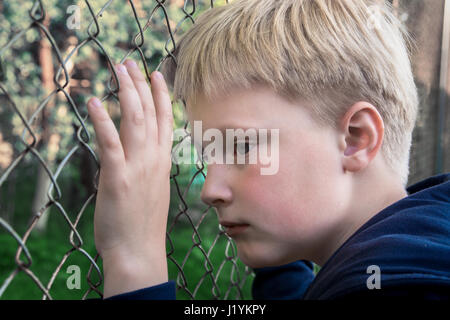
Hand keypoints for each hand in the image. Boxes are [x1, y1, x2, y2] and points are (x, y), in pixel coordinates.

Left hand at [87, 59, 172, 297]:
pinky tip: (95, 103)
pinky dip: (103, 122)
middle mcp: (154, 159)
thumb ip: (149, 167)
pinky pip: (111, 144)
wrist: (140, 250)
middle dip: (139, 84)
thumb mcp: (153, 188)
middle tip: (129, 62)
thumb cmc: (144, 222)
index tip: (155, 73)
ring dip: (126, 92)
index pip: (166, 120)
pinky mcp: (118, 177)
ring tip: (118, 70)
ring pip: (135, 120)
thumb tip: (142, 155)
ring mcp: (138, 167)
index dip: (161, 94)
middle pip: (150, 113)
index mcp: (163, 161)